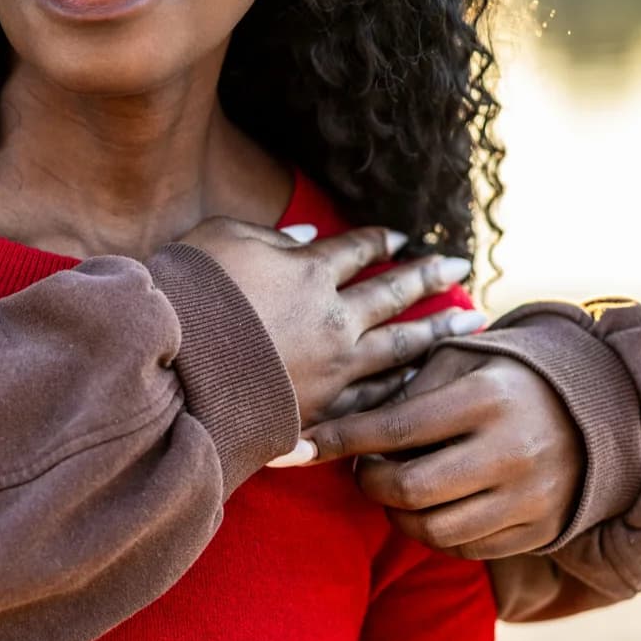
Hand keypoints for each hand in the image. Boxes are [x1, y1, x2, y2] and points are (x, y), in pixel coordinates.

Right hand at [179, 218, 475, 426]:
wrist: (169, 369)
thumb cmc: (185, 294)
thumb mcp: (220, 238)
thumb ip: (269, 234)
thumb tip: (309, 232)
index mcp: (309, 271)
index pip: (358, 249)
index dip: (381, 240)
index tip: (403, 238)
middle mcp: (333, 318)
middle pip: (394, 293)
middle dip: (430, 278)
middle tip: (461, 268)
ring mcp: (332, 367)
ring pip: (400, 347)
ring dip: (438, 332)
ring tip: (471, 322)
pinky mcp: (322, 407)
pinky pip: (376, 396)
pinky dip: (403, 385)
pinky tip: (423, 379)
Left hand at [301, 346, 583, 559]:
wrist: (595, 408)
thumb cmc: (503, 375)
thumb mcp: (461, 360)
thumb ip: (405, 385)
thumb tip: (339, 421)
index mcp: (488, 398)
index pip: (395, 428)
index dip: (340, 439)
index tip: (298, 447)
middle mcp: (513, 450)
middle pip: (408, 488)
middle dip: (366, 481)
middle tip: (360, 467)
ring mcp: (530, 497)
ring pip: (432, 528)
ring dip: (395, 513)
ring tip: (390, 486)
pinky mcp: (538, 529)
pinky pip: (464, 548)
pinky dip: (431, 532)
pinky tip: (425, 506)